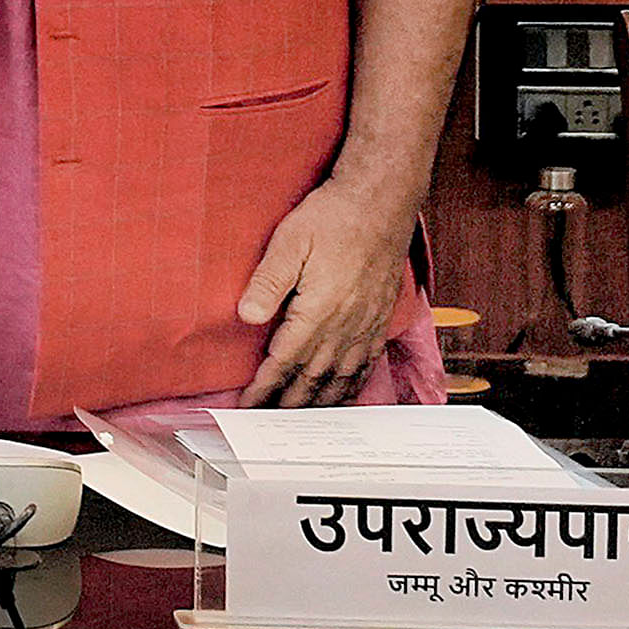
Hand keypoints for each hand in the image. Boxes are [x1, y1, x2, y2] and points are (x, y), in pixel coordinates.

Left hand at [237, 175, 417, 406]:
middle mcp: (344, 324)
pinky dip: (351, 384)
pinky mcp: (377, 317)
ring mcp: (365, 323)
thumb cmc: (332, 218)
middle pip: (312, 375)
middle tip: (267, 423)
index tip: (249, 405)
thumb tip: (247, 316)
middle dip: (288, 402)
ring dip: (318, 400)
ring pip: (340, 374)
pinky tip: (343, 393)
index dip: (265, 386)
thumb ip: (268, 281)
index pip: (285, 359)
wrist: (380, 204)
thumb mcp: (289, 241)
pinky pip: (365, 362)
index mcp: (318, 309)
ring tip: (299, 418)